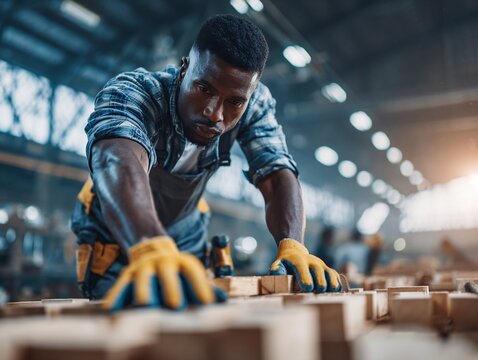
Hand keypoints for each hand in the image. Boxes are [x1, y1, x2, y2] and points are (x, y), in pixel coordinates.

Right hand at [103, 236, 225, 309]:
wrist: (151, 247)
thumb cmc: (176, 270)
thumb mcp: (191, 273)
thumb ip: (206, 287)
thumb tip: (223, 300)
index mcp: (182, 262)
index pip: (193, 272)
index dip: (200, 286)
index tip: (207, 302)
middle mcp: (163, 262)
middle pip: (167, 273)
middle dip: (171, 288)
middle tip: (176, 305)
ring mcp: (144, 267)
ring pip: (143, 278)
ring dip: (144, 290)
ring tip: (144, 304)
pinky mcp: (128, 273)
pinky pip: (121, 285)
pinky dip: (116, 296)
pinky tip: (110, 309)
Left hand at [269, 238, 341, 291]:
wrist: (294, 251)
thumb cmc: (285, 263)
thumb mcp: (278, 264)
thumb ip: (276, 269)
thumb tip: (277, 274)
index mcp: (298, 260)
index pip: (302, 268)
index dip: (306, 277)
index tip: (308, 288)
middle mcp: (311, 261)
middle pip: (318, 270)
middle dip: (320, 280)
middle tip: (320, 290)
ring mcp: (320, 265)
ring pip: (328, 272)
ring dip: (332, 281)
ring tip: (333, 291)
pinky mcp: (326, 269)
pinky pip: (334, 274)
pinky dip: (337, 282)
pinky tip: (338, 291)